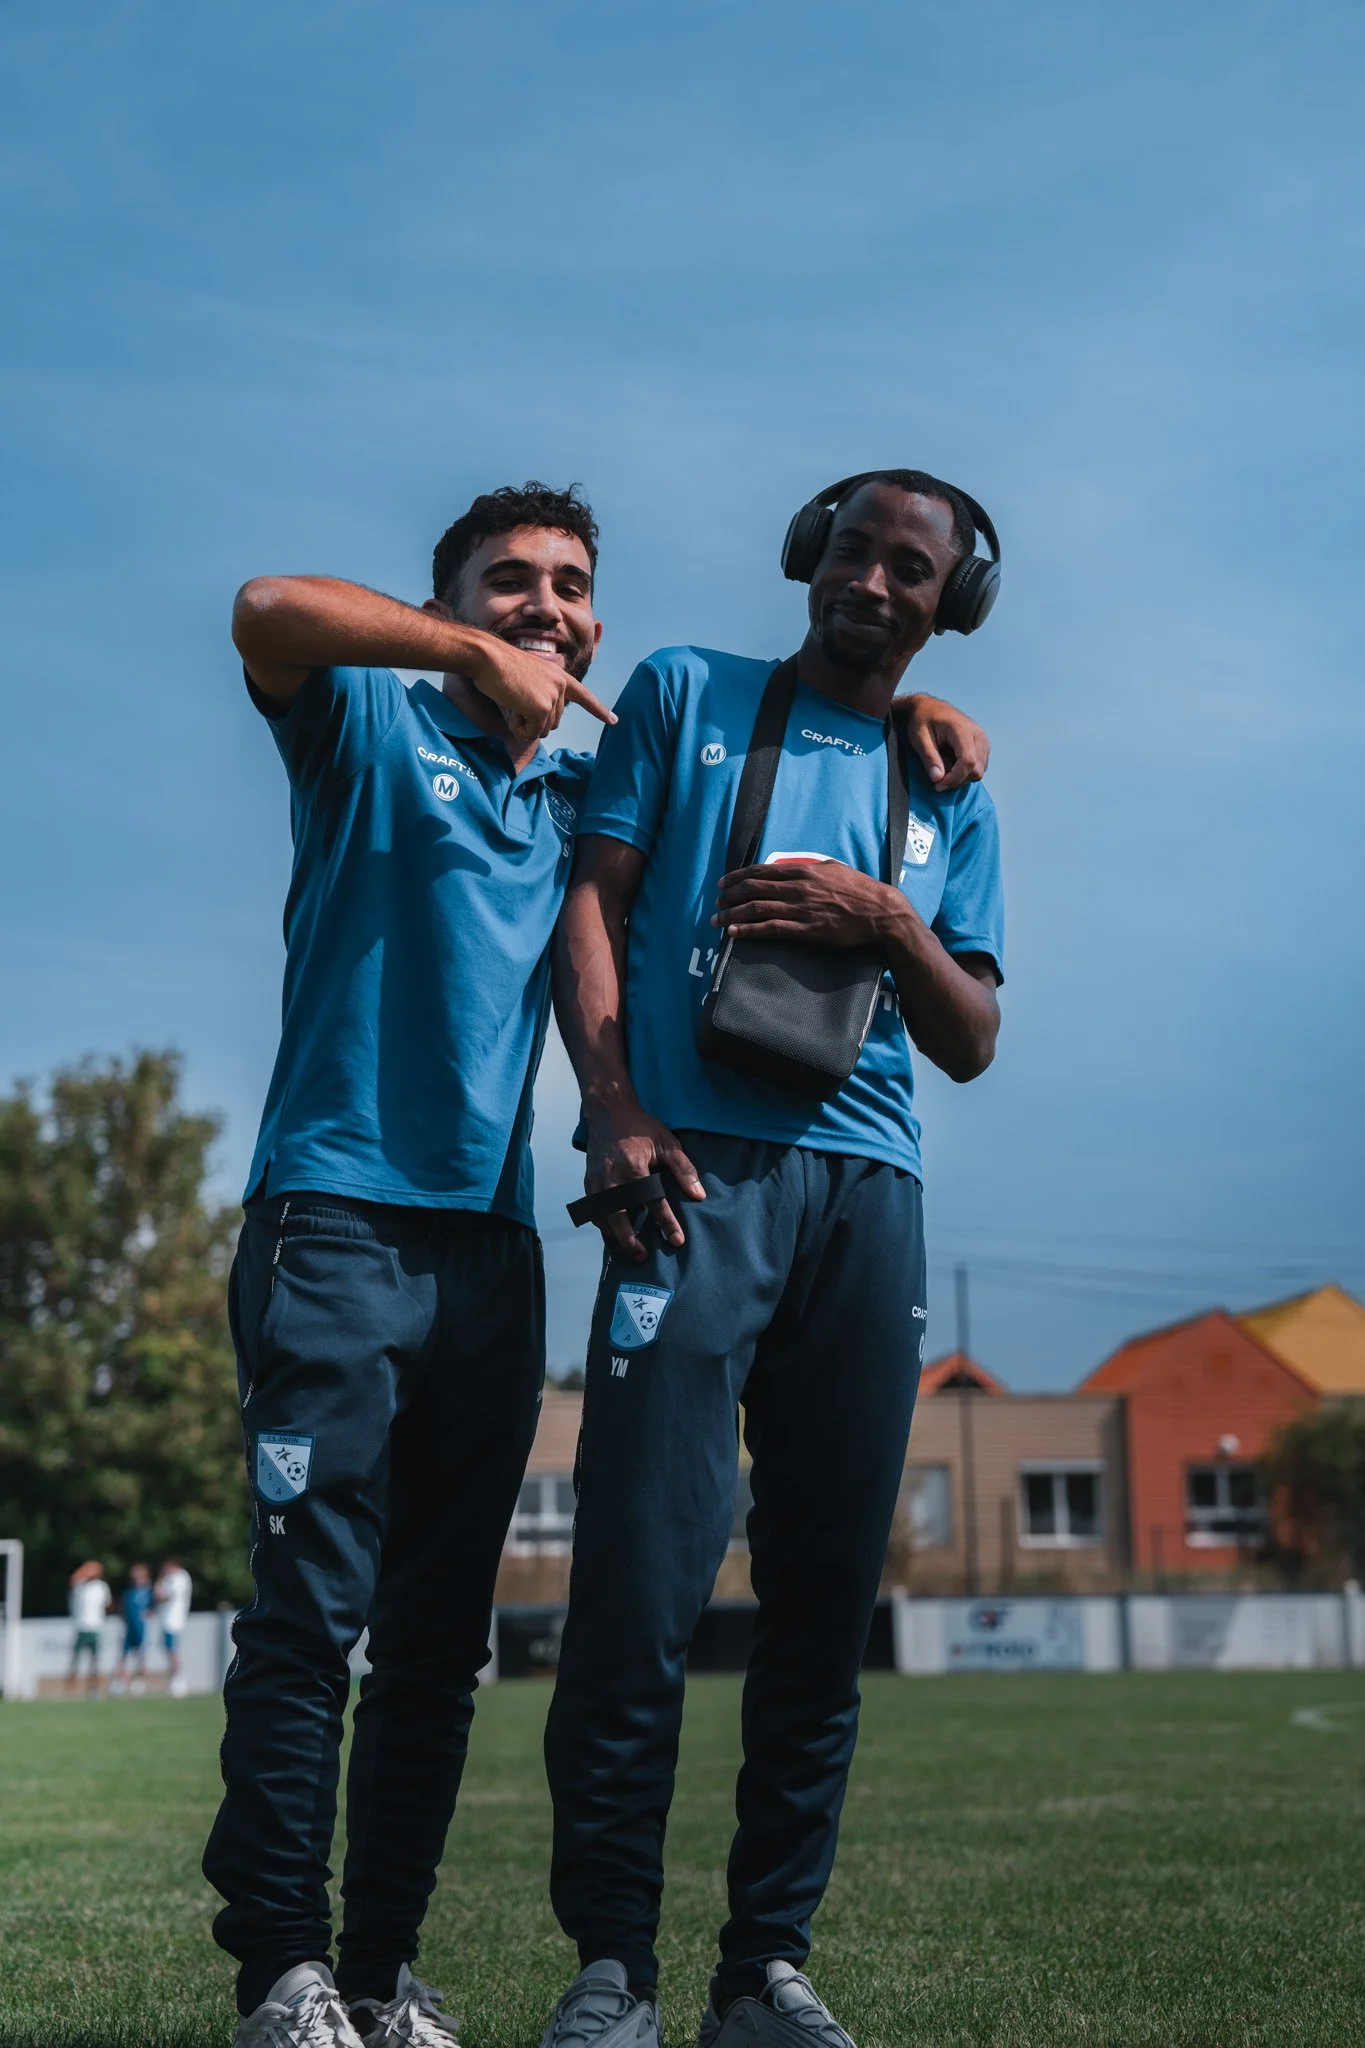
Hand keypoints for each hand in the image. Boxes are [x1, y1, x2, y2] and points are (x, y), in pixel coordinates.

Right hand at [465, 634, 614, 744]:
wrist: (488, 657)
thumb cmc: (499, 667)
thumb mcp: (528, 680)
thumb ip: (540, 697)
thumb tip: (542, 726)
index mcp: (560, 676)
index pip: (584, 696)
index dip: (599, 710)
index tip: (614, 720)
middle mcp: (561, 686)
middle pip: (552, 722)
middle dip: (532, 721)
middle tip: (515, 699)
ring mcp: (554, 697)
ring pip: (541, 729)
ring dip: (523, 724)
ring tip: (512, 699)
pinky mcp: (542, 709)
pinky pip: (530, 732)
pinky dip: (517, 726)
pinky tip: (510, 705)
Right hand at [584, 1098, 705, 1261]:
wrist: (608, 1113)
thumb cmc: (641, 1128)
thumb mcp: (667, 1143)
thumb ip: (683, 1169)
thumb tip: (698, 1195)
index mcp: (633, 1167)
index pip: (653, 1202)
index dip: (666, 1223)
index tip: (677, 1240)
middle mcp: (611, 1177)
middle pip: (619, 1217)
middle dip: (630, 1240)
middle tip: (643, 1256)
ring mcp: (597, 1181)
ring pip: (602, 1217)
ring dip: (615, 1236)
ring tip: (629, 1251)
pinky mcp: (589, 1183)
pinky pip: (594, 1211)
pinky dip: (603, 1225)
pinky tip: (614, 1233)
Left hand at [714, 859, 911, 948]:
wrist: (880, 912)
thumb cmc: (859, 890)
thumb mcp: (832, 868)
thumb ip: (808, 867)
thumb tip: (788, 867)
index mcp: (803, 871)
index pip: (762, 871)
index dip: (738, 877)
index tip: (723, 883)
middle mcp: (799, 888)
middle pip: (754, 889)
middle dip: (730, 896)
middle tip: (716, 902)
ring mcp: (802, 909)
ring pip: (758, 909)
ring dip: (733, 914)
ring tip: (717, 920)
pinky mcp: (807, 930)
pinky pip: (771, 929)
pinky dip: (750, 930)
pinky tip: (735, 932)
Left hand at [894, 692, 988, 789]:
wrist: (929, 707)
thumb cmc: (922, 720)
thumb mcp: (919, 738)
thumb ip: (929, 757)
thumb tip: (938, 779)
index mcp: (962, 729)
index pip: (968, 761)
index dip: (955, 778)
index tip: (938, 785)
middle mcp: (978, 734)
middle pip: (976, 769)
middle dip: (957, 780)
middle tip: (938, 780)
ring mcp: (983, 740)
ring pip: (980, 770)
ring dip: (962, 777)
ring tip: (943, 769)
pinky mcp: (983, 745)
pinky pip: (980, 766)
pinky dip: (966, 772)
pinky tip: (951, 765)